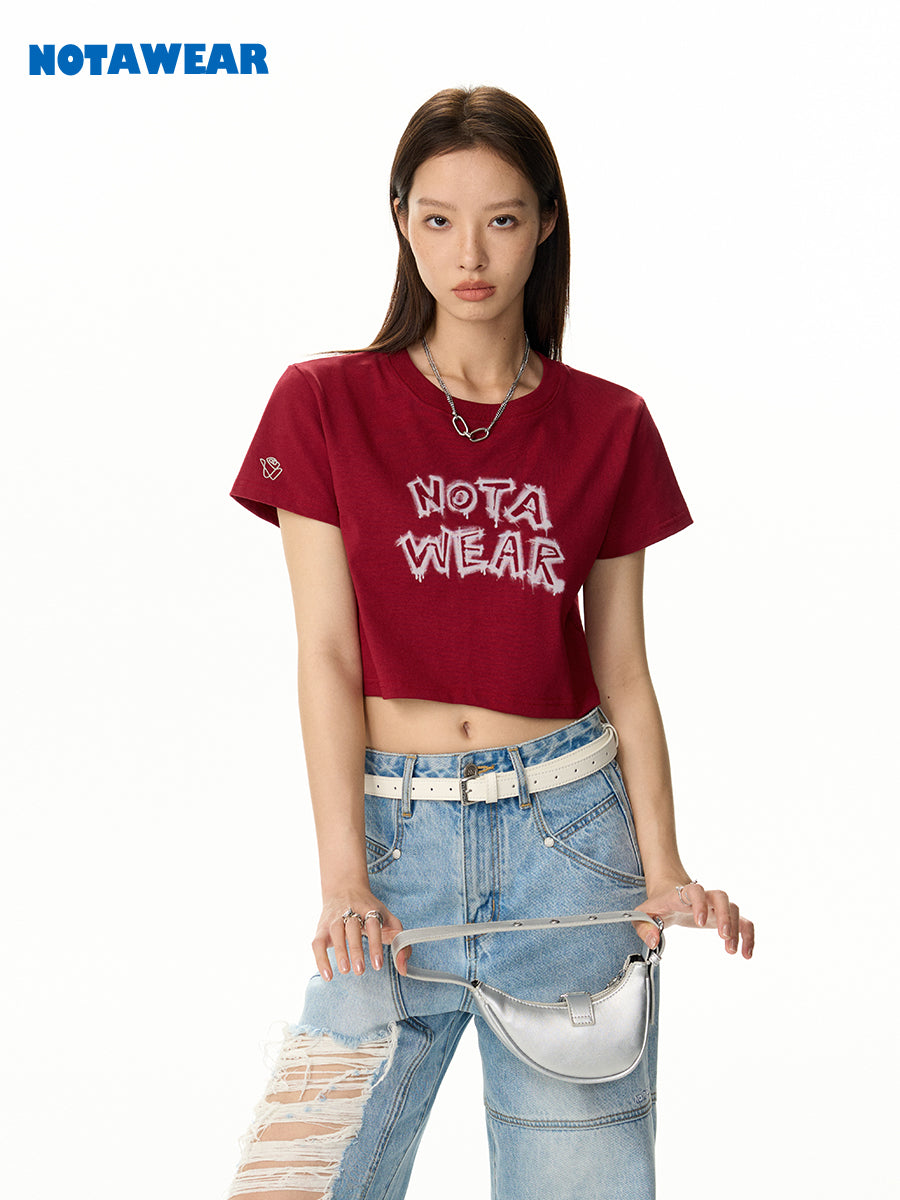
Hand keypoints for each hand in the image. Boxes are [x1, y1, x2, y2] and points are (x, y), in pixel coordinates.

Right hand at [313, 888, 410, 980]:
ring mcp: (335, 919)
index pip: (373, 924)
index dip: (375, 944)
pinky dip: (321, 959)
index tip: (378, 964)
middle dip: (356, 949)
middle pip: (353, 928)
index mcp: (370, 909)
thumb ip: (400, 941)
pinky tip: (328, 975)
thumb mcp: (388, 920)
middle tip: (360, 970)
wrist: (345, 889)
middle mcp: (351, 911)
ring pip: (335, 933)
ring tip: (345, 970)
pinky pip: (318, 943)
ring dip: (340, 952)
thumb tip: (403, 968)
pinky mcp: (322, 928)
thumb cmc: (370, 910)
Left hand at [632, 878, 754, 959]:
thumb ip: (644, 927)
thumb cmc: (658, 904)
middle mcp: (703, 897)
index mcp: (683, 894)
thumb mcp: (643, 914)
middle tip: (723, 936)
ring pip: (733, 908)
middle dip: (724, 915)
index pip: (695, 891)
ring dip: (736, 929)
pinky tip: (746, 953)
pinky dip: (747, 935)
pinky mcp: (724, 917)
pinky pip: (742, 922)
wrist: (669, 890)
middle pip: (721, 897)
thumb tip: (653, 941)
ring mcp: (715, 906)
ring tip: (731, 950)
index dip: (700, 903)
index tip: (700, 922)